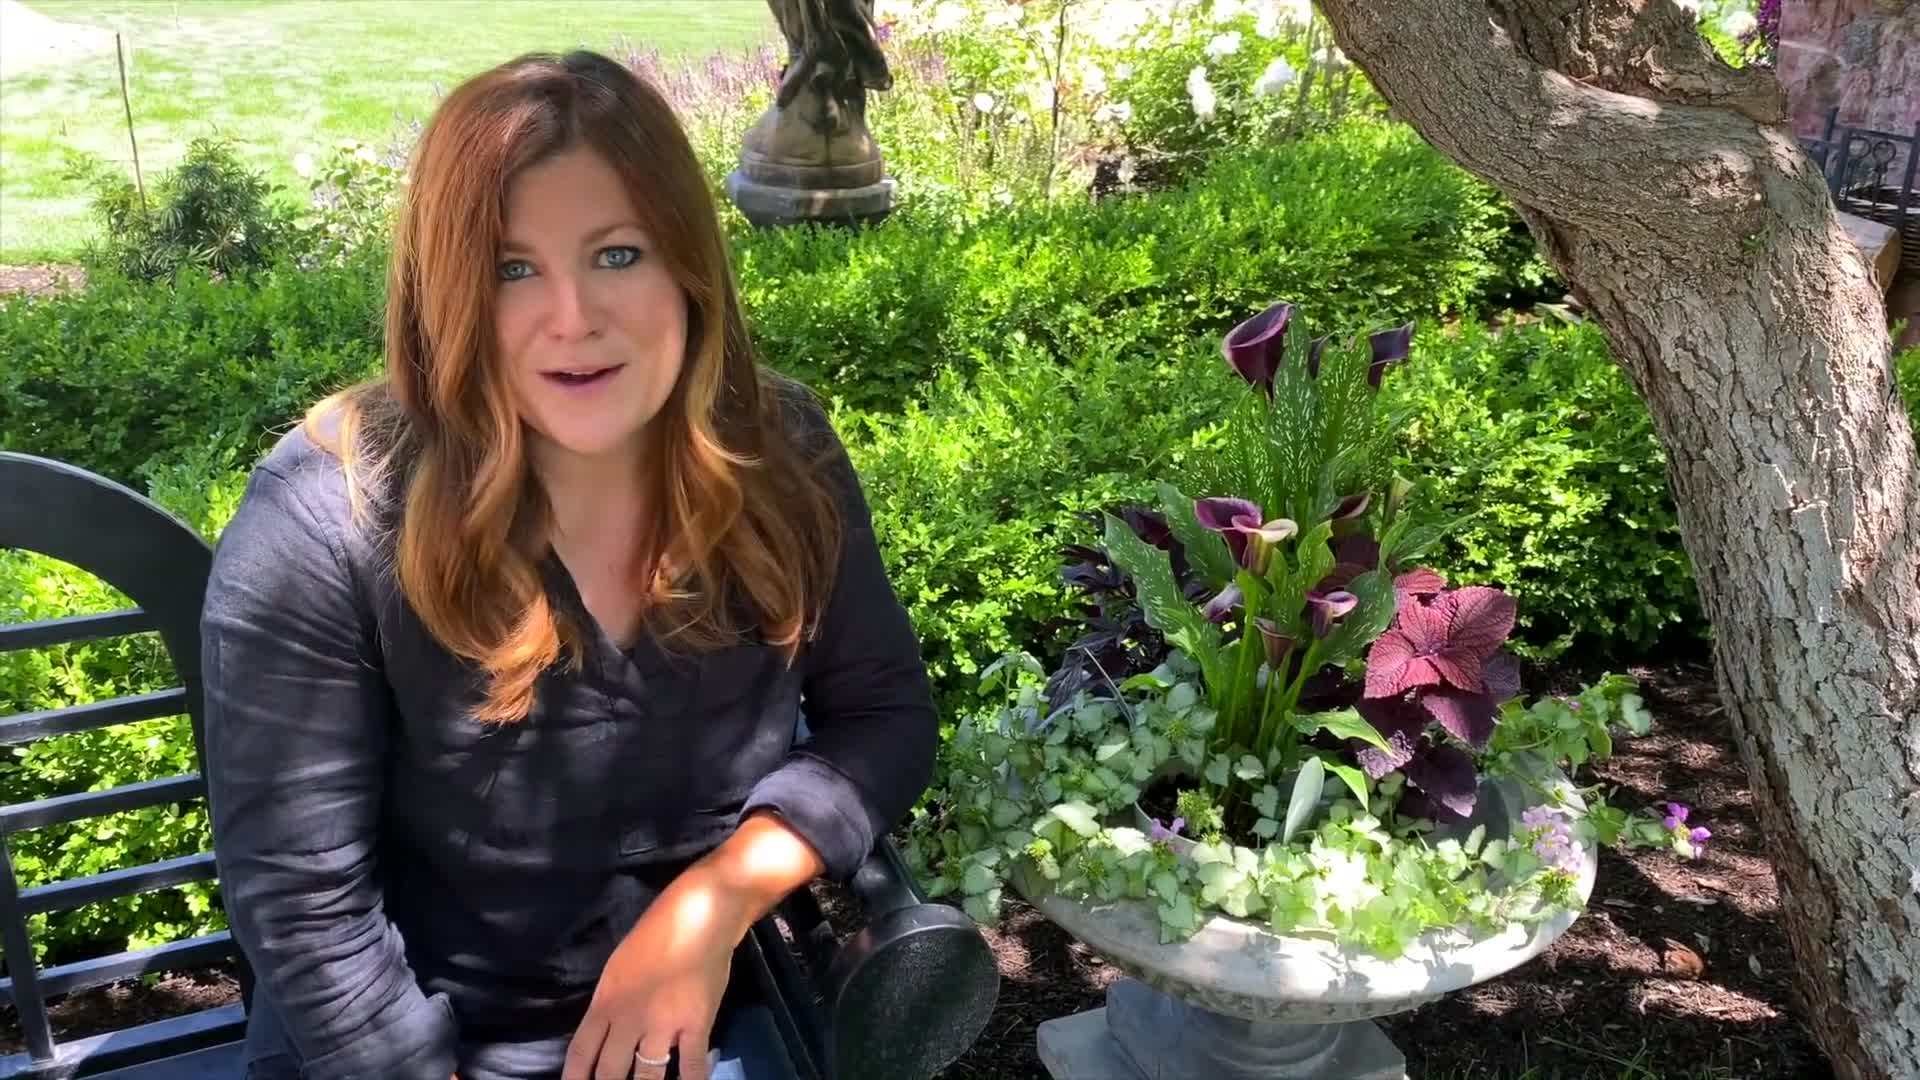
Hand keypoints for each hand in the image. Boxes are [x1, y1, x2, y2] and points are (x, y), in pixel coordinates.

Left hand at [561, 870, 752, 1079]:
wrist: (701, 913)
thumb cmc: (658, 931)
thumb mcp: (619, 965)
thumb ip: (612, 1002)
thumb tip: (608, 1031)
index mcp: (606, 1001)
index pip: (580, 1053)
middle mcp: (629, 1019)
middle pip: (609, 1072)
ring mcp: (663, 1025)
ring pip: (647, 1077)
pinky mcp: (696, 1025)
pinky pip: (692, 1066)